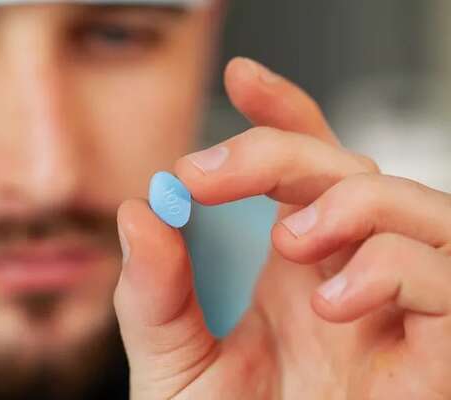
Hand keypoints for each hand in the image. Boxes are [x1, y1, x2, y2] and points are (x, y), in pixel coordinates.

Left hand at [114, 57, 450, 398]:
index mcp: (288, 266)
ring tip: (290, 237)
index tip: (242, 79)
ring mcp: (396, 311)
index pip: (301, 165)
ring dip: (353, 201)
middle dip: (284, 150)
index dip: (282, 114)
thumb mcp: (170, 363)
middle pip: (348, 166)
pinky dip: (396, 269)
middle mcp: (346, 274)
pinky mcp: (436, 354)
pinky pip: (450, 281)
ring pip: (420, 205)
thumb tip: (139, 211)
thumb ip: (151, 292)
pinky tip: (333, 298)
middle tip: (214, 171)